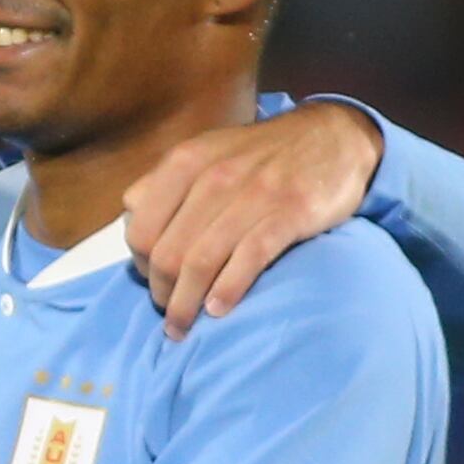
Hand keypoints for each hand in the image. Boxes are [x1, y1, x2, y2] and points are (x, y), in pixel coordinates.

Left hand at [121, 100, 382, 339]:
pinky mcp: (289, 213)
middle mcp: (213, 177)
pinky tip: (218, 310)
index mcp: (185, 164)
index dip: (140, 265)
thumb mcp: (206, 154)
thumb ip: (166, 184)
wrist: (333, 137)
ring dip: (186, 304)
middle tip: (169, 313)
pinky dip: (227, 291)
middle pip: (166, 253)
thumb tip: (130, 219)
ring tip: (184, 327)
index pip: (140, 229)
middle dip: (161, 293)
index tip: (152, 283)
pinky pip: (247, 260)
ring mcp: (252, 195)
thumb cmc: (261, 156)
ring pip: (200, 262)